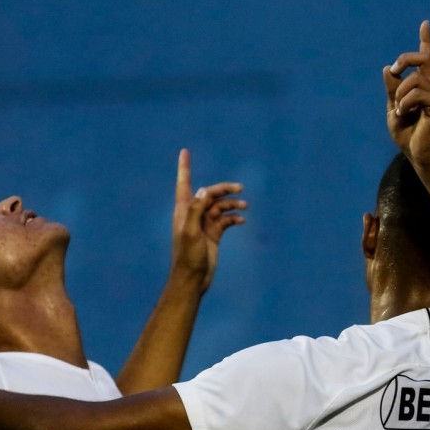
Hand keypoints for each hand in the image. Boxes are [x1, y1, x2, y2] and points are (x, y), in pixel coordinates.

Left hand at [171, 149, 246, 289]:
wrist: (193, 278)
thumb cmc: (188, 256)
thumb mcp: (190, 232)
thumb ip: (196, 209)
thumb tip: (204, 190)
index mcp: (184, 210)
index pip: (184, 183)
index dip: (184, 167)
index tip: (184, 151)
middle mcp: (194, 213)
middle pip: (209, 194)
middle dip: (224, 189)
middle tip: (239, 188)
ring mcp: (205, 223)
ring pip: (220, 206)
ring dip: (232, 204)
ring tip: (245, 207)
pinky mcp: (214, 233)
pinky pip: (226, 220)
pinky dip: (234, 218)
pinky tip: (241, 221)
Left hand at [383, 20, 429, 166]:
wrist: (419, 155)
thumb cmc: (408, 135)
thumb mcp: (393, 109)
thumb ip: (392, 91)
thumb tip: (388, 69)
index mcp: (423, 87)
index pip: (426, 59)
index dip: (426, 40)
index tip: (425, 24)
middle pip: (422, 59)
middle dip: (405, 59)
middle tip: (394, 70)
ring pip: (415, 79)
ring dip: (399, 93)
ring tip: (398, 109)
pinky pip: (416, 94)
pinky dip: (404, 103)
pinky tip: (402, 113)